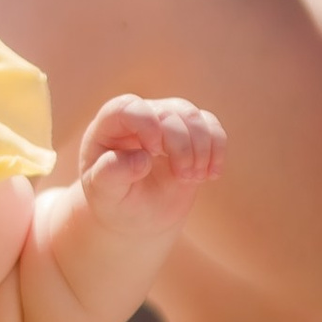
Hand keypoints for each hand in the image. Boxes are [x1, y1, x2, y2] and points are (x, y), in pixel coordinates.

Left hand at [76, 93, 225, 232]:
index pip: (128, 107)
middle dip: (181, 146)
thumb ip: (111, 174)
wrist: (137, 215)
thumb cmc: (115, 202)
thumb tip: (141, 158)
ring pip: (192, 116)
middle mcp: (139, 117)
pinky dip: (217, 148)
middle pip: (168, 113)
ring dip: (201, 148)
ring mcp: (165, 122)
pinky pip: (210, 125)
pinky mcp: (189, 133)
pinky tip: (211, 174)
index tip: (154, 153)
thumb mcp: (105, 194)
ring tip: (195, 178)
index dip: (146, 124)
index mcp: (109, 127)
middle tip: (184, 178)